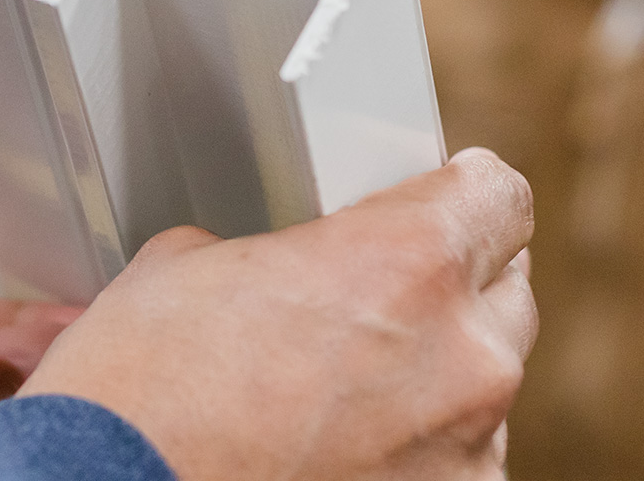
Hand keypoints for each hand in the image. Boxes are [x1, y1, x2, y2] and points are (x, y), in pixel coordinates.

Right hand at [20, 149, 535, 480]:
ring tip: (345, 381)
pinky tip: (338, 443)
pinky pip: (456, 457)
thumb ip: (274, 254)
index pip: (498, 195)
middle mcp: (460, 358)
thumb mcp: (188, 267)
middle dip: (449, 285)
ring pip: (481, 382)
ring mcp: (463, 454)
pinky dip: (414, 444)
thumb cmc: (138, 394)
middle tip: (380, 293)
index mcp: (405, 263)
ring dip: (432, 370)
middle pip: (505, 290)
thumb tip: (280, 274)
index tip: (447, 196)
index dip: (464, 190)